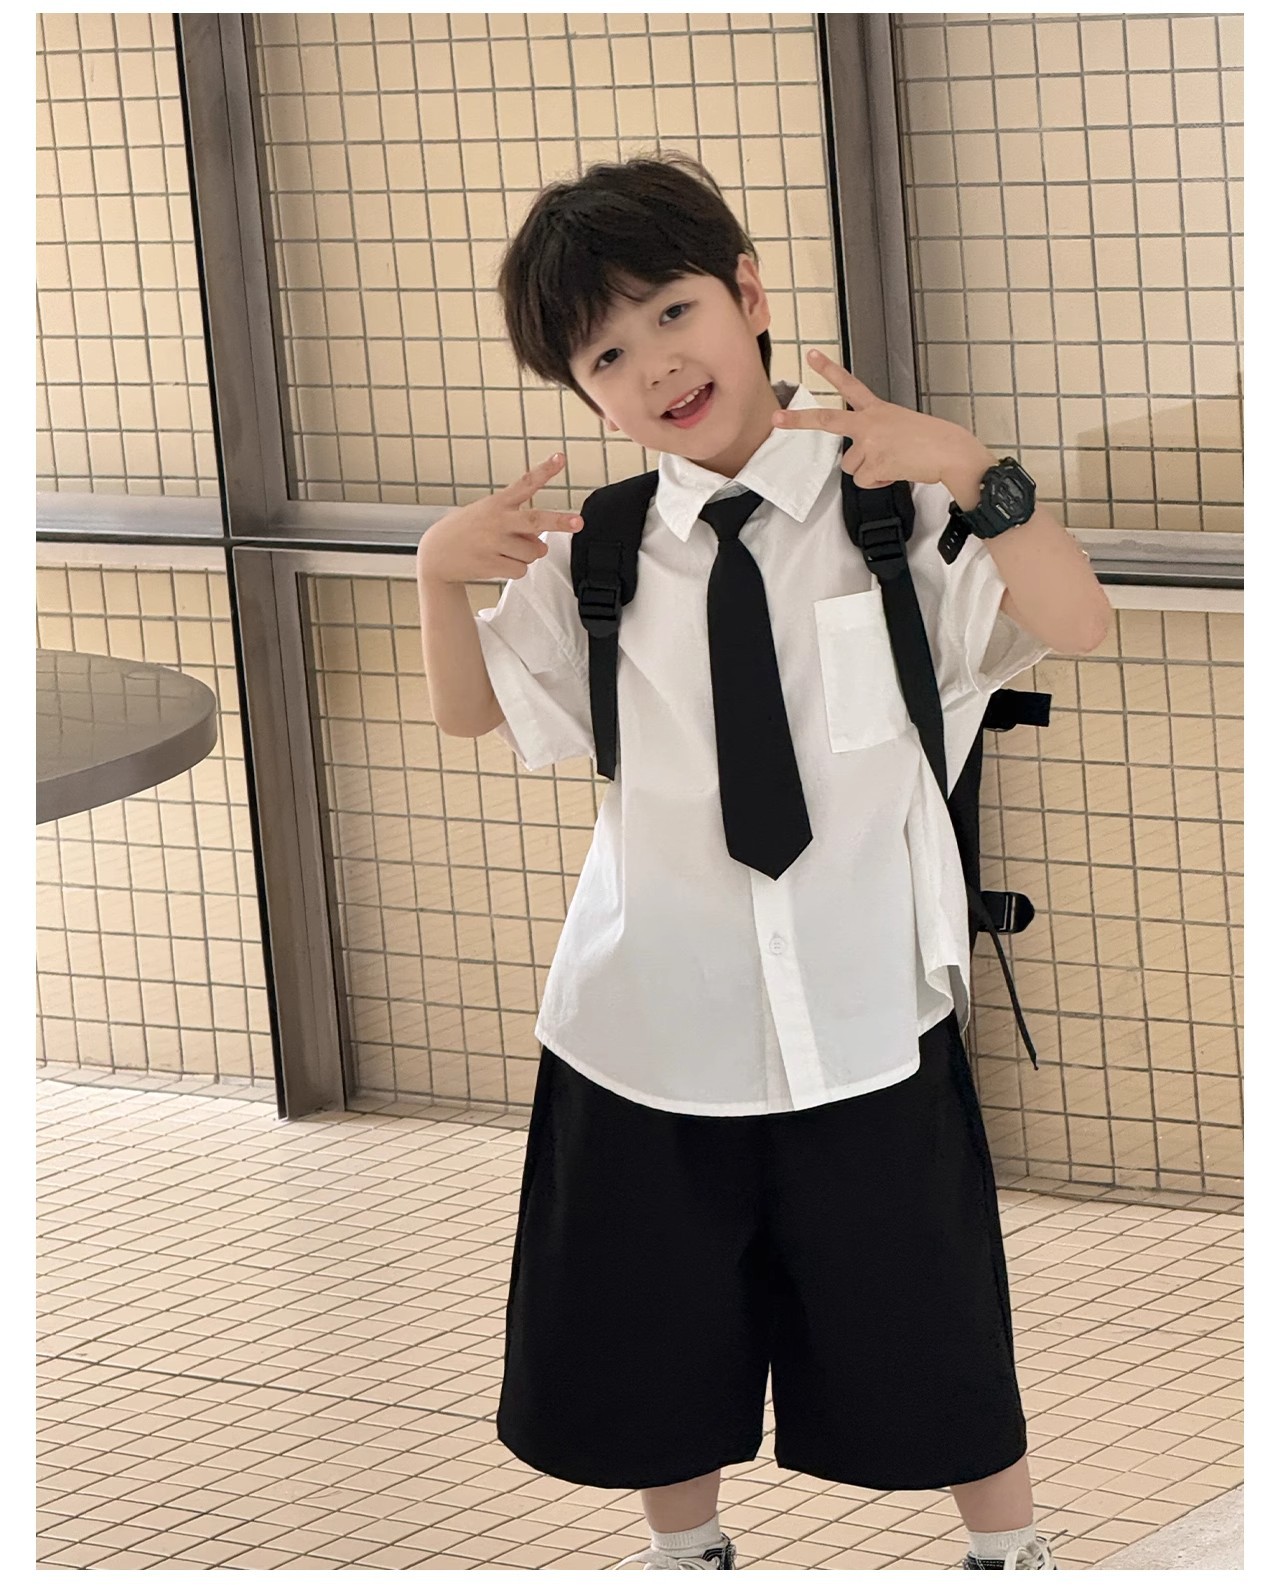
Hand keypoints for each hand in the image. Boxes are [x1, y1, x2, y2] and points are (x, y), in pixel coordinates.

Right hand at [416, 452, 583, 584]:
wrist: (436, 554)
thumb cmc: (467, 531)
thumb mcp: (487, 514)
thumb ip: (517, 523)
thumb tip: (540, 542)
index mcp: (497, 503)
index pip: (525, 483)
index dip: (545, 470)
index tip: (560, 458)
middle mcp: (497, 521)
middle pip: (536, 521)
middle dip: (560, 521)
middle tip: (578, 522)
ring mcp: (494, 543)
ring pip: (533, 551)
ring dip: (528, 554)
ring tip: (508, 549)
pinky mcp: (491, 564)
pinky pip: (521, 570)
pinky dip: (516, 568)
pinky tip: (499, 561)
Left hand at [771, 349, 993, 490]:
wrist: (950, 451)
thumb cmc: (931, 441)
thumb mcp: (900, 426)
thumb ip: (876, 435)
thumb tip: (863, 461)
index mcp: (877, 409)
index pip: (850, 385)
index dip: (829, 369)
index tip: (811, 356)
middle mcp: (869, 422)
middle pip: (826, 420)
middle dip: (798, 420)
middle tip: (775, 419)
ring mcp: (869, 441)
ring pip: (850, 467)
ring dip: (869, 470)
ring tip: (894, 462)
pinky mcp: (874, 462)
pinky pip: (865, 481)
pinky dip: (879, 482)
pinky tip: (897, 470)